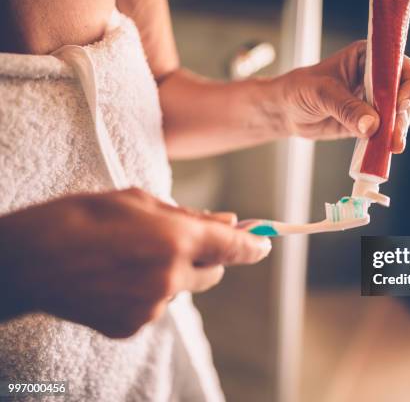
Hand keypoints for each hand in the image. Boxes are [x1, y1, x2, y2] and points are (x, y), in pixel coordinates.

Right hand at [0, 188, 270, 337]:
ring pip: (181, 289)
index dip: (253, 245)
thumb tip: (226, 220)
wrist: (28, 260)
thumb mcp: (136, 200)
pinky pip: (155, 306)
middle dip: (206, 258)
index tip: (264, 244)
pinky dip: (146, 293)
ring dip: (170, 274)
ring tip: (128, 258)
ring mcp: (153, 306)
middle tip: (179, 242)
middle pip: (214, 273)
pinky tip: (115, 278)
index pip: (234, 247)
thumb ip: (187, 214)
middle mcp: (172, 277)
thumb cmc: (81, 218)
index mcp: (177, 239)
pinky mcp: (133, 326)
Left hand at [276, 40, 409, 152]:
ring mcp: (373, 101)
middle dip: (403, 113)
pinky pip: (384, 131)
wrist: (286, 112)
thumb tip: (372, 125)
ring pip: (397, 114)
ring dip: (398, 129)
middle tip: (397, 131)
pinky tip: (386, 150)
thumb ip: (346, 108)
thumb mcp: (321, 94)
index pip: (397, 65)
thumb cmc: (299, 90)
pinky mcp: (369, 122)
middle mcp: (375, 77)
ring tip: (394, 145)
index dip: (405, 83)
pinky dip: (387, 140)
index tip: (401, 103)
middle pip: (402, 92)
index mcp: (366, 57)